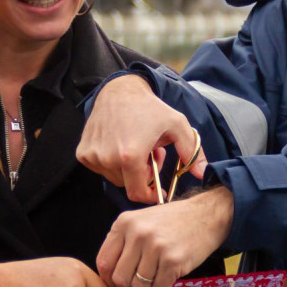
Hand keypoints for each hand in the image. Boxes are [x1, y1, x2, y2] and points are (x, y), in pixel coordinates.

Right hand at [77, 74, 205, 203]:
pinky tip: (120, 143)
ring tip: (137, 146)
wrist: (119, 91)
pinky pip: (101, 169)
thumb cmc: (150, 108)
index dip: (149, 195)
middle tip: (151, 154)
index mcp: (130, 156)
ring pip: (114, 177)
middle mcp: (108, 158)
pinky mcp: (83, 153)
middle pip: (127, 185)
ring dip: (128, 168)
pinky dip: (112, 162)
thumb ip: (192, 152)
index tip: (158, 190)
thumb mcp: (177, 126)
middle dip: (143, 175)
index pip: (138, 193)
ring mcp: (93, 156)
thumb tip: (204, 174)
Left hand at [96, 187, 234, 286]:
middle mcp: (136, 233)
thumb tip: (112, 284)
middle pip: (119, 278)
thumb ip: (125, 246)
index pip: (104, 262)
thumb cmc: (173, 222)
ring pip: (139, 286)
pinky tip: (168, 285)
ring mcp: (155, 246)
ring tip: (157, 284)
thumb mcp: (142, 223)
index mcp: (123, 223)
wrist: (207, 214)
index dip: (108, 284)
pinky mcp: (173, 260)